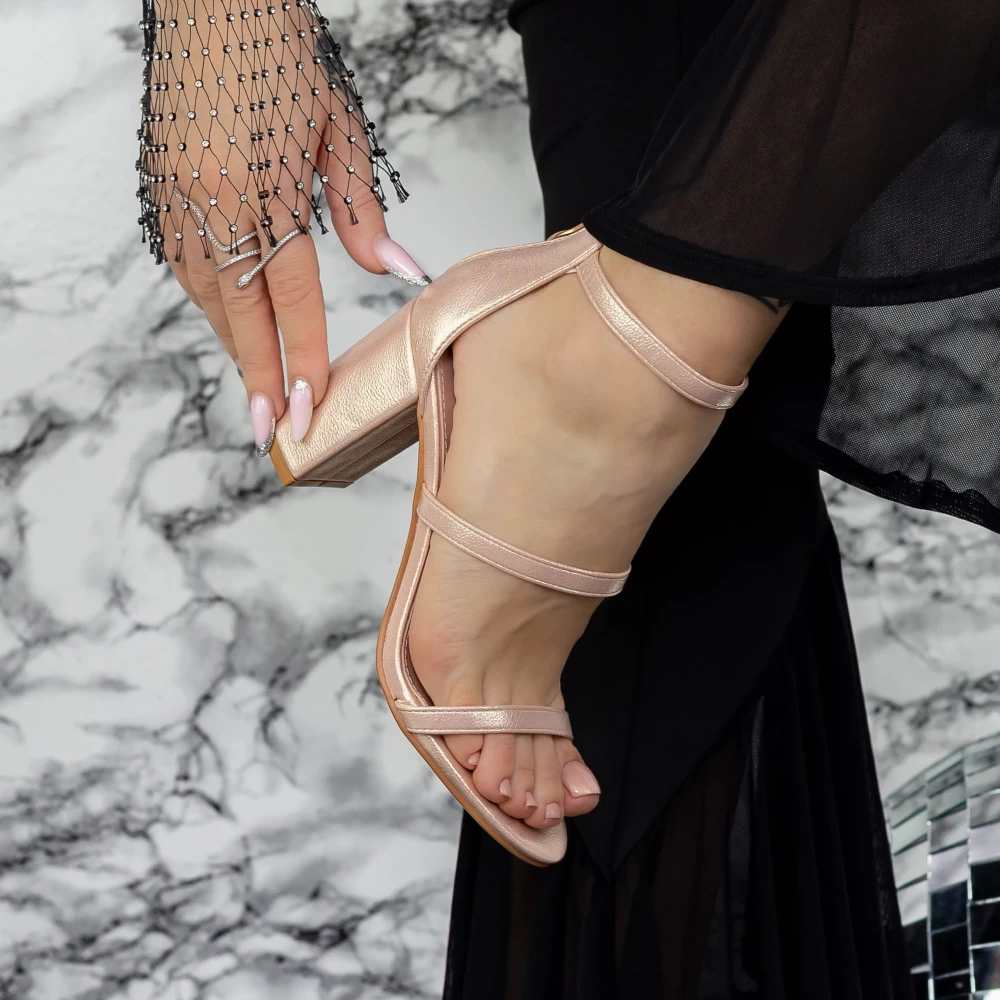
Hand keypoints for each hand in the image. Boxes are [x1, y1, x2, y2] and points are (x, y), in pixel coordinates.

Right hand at [138, 0, 428, 452]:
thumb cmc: (279, 47)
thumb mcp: (337, 127)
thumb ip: (362, 212)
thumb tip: (401, 273)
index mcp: (260, 182)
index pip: (291, 294)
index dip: (301, 356)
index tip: (307, 408)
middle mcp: (210, 195)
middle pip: (239, 308)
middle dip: (258, 375)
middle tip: (270, 430)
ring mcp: (177, 191)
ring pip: (205, 292)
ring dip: (234, 344)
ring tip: (258, 387)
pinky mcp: (159, 184)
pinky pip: (185, 264)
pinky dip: (210, 303)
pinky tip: (232, 325)